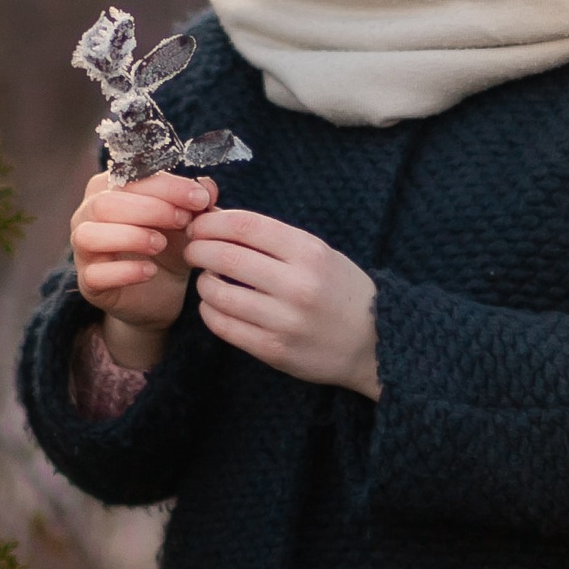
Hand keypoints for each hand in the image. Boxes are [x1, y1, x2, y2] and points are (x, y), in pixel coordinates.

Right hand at [71, 170, 218, 367]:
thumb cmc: (168, 245)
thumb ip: (196, 203)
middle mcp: (88, 214)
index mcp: (109, 188)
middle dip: (149, 208)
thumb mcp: (186, 221)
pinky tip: (150, 272)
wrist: (162, 293)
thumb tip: (208, 187)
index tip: (199, 198)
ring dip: (130, 236)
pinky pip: (95, 274)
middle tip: (182, 220)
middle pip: (105, 202)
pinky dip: (124, 271)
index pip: (130, 177)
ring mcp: (83, 249)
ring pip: (89, 235)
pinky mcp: (88, 282)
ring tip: (160, 244)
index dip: (166, 186)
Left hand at [183, 210, 379, 396]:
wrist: (374, 343)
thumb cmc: (341, 291)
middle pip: (226, 256)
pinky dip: (210, 310)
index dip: (213, 221)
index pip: (246, 225)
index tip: (201, 223)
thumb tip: (219, 218)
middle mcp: (297, 285)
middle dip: (199, 248)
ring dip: (203, 281)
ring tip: (207, 278)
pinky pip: (224, 326)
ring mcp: (284, 320)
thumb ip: (274, 239)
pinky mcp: (273, 350)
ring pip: (219, 293)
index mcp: (310, 253)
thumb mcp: (320, 253)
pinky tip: (215, 304)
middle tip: (194, 249)